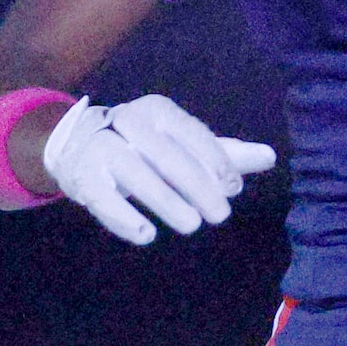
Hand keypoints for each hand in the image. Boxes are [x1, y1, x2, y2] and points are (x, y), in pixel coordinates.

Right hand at [42, 93, 275, 244]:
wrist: (76, 145)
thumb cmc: (145, 147)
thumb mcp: (185, 146)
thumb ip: (225, 154)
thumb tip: (270, 157)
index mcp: (157, 110)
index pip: (191, 133)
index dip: (215, 160)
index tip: (234, 188)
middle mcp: (126, 122)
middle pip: (166, 155)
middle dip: (196, 186)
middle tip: (221, 215)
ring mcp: (100, 148)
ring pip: (135, 175)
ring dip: (166, 202)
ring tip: (192, 225)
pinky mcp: (81, 176)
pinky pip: (102, 198)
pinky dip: (124, 218)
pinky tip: (147, 235)